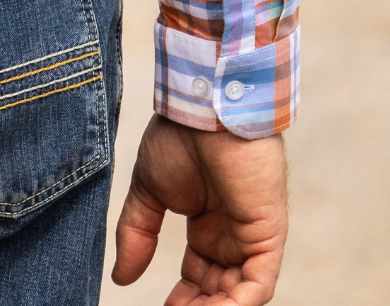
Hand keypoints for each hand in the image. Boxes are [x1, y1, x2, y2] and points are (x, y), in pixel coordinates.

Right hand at [111, 114, 287, 303]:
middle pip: (219, 293)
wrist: (203, 104)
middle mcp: (232, 235)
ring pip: (239, 296)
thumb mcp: (149, 191)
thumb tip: (120, 278)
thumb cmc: (179, 135)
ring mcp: (252, 236)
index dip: (184, 302)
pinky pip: (258, 285)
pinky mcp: (268, 234)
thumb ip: (137, 233)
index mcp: (208, 225)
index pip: (200, 278)